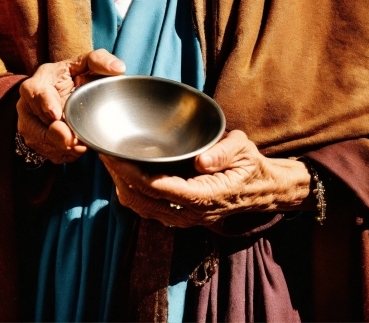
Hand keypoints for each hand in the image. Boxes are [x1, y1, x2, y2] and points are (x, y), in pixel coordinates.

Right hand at [17, 49, 124, 164]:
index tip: (56, 114)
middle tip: (73, 140)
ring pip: (42, 142)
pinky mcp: (36, 142)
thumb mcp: (84, 63)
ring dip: (61, 147)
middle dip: (55, 135)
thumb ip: (99, 60)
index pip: (36, 93)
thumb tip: (118, 69)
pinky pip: (49, 153)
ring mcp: (29, 126)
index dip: (45, 104)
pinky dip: (64, 153)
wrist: (61, 93)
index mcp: (38, 82)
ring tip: (80, 144)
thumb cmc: (73, 76)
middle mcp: (28, 105)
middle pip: (37, 125)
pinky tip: (77, 147)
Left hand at [100, 130, 311, 227]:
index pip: (160, 188)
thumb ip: (224, 153)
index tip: (116, 155)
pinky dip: (132, 194)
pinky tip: (123, 176)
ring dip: (123, 186)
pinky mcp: (182, 216)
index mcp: (205, 196)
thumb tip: (202, 161)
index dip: (134, 173)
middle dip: (120, 177)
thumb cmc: (251, 165)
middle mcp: (192, 212)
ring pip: (144, 208)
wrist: (264, 190)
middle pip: (145, 199)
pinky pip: (150, 209)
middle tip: (104, 152)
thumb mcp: (244, 149)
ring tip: (109, 162)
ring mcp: (186, 218)